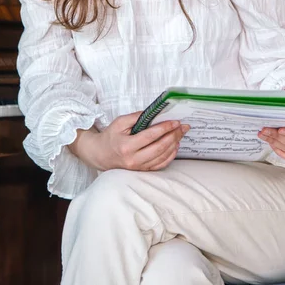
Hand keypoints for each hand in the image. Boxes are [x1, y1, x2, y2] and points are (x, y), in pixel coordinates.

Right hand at [75, 112, 189, 171]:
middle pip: (159, 148)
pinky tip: (174, 147)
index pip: (150, 136)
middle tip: (183, 127)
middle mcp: (133, 159)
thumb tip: (155, 113)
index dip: (165, 128)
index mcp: (126, 146)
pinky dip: (170, 156)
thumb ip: (137, 117)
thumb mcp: (120, 122)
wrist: (101, 154)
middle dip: (174, 136)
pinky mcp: (141, 171)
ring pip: (161, 158)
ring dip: (174, 145)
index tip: (175, 122)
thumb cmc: (111, 136)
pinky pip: (159, 165)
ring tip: (180, 135)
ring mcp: (138, 167)